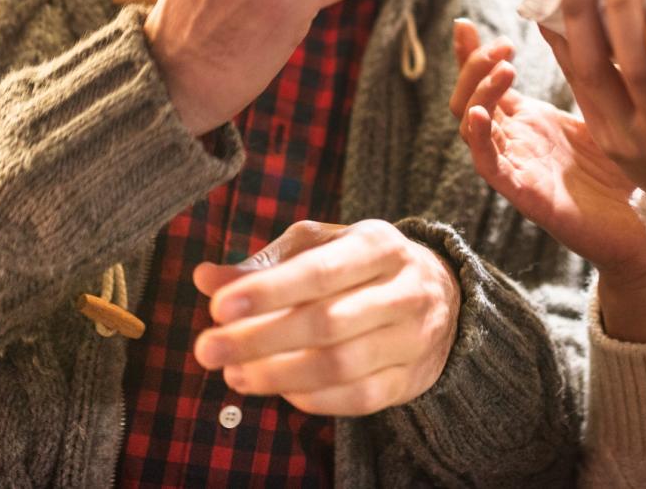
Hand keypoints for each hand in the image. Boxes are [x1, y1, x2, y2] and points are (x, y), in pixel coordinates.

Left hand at [191, 219, 459, 415]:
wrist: (440, 294)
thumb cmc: (359, 265)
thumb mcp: (319, 247)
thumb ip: (263, 265)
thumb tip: (205, 278)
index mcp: (379, 245)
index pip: (321, 271)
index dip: (268, 292)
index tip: (218, 308)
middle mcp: (405, 290)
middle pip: (328, 323)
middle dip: (260, 340)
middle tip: (207, 350)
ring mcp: (414, 338)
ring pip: (341, 366)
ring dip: (278, 375)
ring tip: (235, 375)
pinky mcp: (411, 379)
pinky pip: (358, 399)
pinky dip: (312, 398)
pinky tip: (279, 390)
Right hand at [450, 19, 645, 289]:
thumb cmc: (630, 164)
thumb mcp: (605, 103)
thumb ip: (585, 66)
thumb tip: (577, 15)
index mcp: (528, 120)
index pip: (483, 81)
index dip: (468, 53)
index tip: (464, 23)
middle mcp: (515, 140)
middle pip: (467, 97)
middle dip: (474, 65)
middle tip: (505, 45)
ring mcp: (517, 165)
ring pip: (470, 124)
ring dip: (479, 91)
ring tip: (506, 68)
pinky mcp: (526, 193)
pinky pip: (488, 165)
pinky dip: (476, 138)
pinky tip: (479, 115)